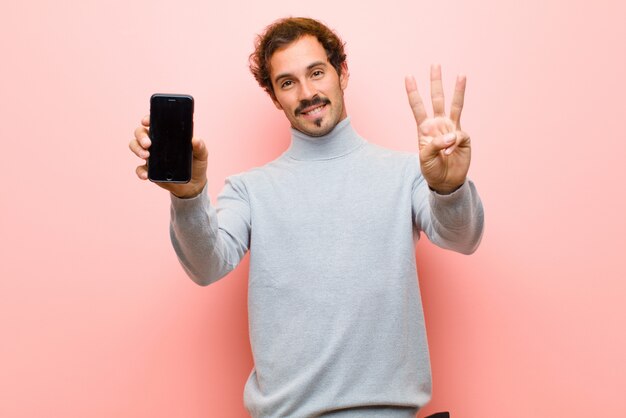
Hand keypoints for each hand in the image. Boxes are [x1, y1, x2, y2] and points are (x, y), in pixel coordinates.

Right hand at [129, 115, 207, 197]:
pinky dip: (140, 171)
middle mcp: (157, 143)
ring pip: (135, 146)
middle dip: (141, 136)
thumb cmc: (197, 164)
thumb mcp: (201, 155)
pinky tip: (145, 175)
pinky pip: (139, 169)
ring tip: (145, 155)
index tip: (146, 121)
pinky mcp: (149, 170)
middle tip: (148, 143)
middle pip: (140, 133)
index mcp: (168, 135)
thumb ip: (200, 147)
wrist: (194, 184)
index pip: (154, 122)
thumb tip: (195, 140)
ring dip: (137, 149)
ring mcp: (151, 156)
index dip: (148, 119)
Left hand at [405, 64, 470, 193]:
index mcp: (424, 128)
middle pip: (437, 99)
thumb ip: (434, 144)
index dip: (413, 92)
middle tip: (435, 64)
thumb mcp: (425, 158)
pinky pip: (459, 135)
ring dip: (458, 90)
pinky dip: (453, 143)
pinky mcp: (463, 137)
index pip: (417, 106)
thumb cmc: (432, 169)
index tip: (408, 76)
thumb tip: (452, 135)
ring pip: (455, 106)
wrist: (446, 181)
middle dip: (435, 82)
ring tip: (461, 75)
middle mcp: (438, 124)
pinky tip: (450, 152)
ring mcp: (452, 129)